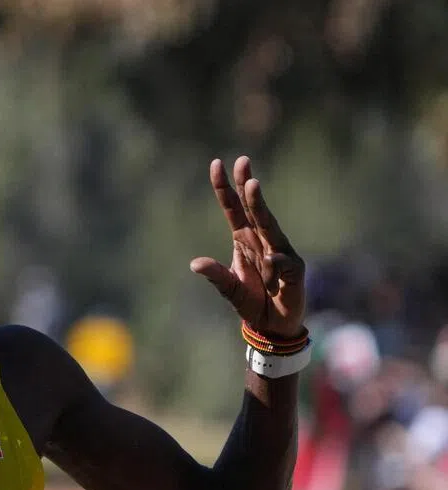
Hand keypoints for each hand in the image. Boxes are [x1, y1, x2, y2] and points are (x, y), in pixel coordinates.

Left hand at [190, 156, 304, 339]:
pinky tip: (270, 270)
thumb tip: (195, 263)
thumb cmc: (252, 303)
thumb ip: (216, 275)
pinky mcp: (294, 271)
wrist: (273, 327)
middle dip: (246, 186)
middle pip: (254, 209)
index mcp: (244, 241)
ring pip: (269, 225)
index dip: (225, 189)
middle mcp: (263, 241)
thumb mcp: (229, 289)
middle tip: (242, 161)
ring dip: (260, 206)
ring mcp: (280, 253)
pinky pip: (282, 262)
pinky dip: (274, 265)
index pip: (233, 210)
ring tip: (252, 186)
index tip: (216, 164)